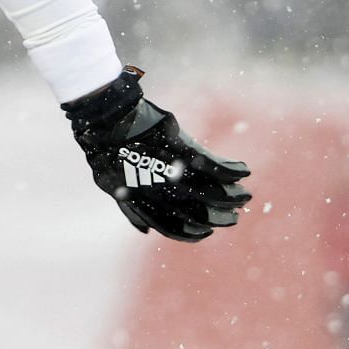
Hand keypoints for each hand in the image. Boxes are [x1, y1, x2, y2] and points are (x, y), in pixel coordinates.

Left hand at [60, 66, 250, 241]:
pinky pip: (211, 164)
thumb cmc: (105, 147)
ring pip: (209, 191)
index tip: (206, 233)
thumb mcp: (109, 182)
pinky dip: (230, 169)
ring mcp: (169, 167)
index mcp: (142, 200)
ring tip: (244, 195)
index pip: (172, 226)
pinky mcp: (179, 145)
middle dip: (219, 217)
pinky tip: (244, 171)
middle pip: (197, 211)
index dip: (192, 233)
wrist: (104, 115)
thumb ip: (131, 208)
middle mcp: (157, 188)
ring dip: (231, 195)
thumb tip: (146, 232)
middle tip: (235, 216)